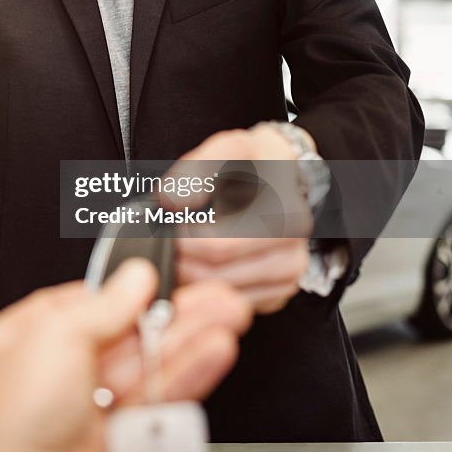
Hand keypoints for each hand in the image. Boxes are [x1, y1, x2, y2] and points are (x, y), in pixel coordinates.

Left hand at [0, 259, 251, 451]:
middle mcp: (48, 380)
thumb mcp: (56, 339)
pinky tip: (210, 355)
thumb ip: (103, 306)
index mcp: (20, 344)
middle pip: (122, 337)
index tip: (159, 280)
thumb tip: (132, 278)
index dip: (122, 292)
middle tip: (215, 300)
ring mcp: (80, 419)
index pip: (80, 305)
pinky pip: (153, 407)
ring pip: (143, 371)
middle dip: (171, 316)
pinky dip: (184, 379)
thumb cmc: (8, 433)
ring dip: (187, 342)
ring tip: (228, 319)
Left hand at [167, 126, 312, 314]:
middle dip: (180, 261)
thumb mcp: (227, 149)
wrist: (286, 175)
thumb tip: (171, 201)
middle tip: (157, 246)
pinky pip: (234, 303)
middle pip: (218, 272)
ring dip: (190, 278)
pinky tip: (195, 267)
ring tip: (171, 255)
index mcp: (285, 214)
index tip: (160, 228)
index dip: (181, 239)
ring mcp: (288, 276)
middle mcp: (294, 250)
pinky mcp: (278, 294)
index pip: (219, 245)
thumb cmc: (254, 162)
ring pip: (223, 292)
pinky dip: (209, 291)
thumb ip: (197, 168)